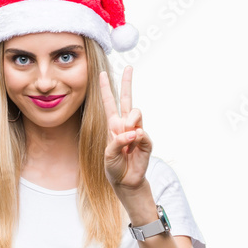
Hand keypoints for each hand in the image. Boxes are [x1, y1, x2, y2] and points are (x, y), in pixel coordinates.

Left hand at [100, 66, 150, 191]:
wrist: (126, 180)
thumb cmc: (114, 166)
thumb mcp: (109, 153)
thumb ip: (118, 140)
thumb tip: (134, 132)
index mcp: (113, 125)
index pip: (109, 103)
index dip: (106, 88)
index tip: (102, 73)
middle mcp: (125, 125)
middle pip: (127, 99)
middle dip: (127, 82)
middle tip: (128, 67)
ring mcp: (137, 131)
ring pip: (136, 113)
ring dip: (131, 123)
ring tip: (128, 139)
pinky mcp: (146, 141)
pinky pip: (142, 132)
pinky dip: (136, 139)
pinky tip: (133, 147)